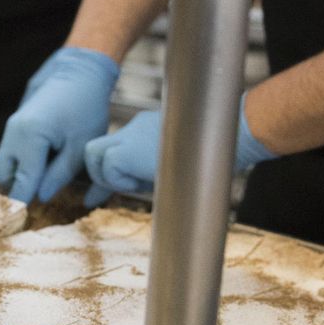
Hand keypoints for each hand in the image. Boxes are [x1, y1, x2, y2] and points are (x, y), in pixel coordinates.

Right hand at [0, 47, 119, 202]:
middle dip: (15, 192)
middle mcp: (13, 134)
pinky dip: (20, 166)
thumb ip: (58, 176)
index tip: (25, 226)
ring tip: (40, 186)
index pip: (21, 184)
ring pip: (3, 166)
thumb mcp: (80, 147)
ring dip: (18, 178)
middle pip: (2, 178)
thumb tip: (40, 198)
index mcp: (30, 139)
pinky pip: (9, 154)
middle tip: (35, 205)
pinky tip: (41, 169)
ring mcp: (10, 129)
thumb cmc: (85, 108)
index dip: (23, 207)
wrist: (78, 72)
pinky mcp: (14, 127)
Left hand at [83, 92, 276, 206]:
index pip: (111, 150)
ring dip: (112, 178)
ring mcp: (131, 134)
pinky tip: (146, 180)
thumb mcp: (177, 162)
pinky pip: (109, 167)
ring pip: (94, 155)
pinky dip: (121, 181)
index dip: (103, 174)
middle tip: (103, 196)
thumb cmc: (216, 151)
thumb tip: (146, 190)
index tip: (96, 197)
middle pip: (94, 148)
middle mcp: (135, 128)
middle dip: (97, 175)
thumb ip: (154, 172)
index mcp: (145, 130)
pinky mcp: (129, 149)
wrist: (229, 134)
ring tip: (142, 183)